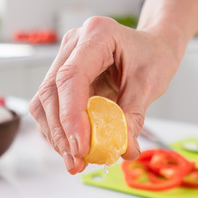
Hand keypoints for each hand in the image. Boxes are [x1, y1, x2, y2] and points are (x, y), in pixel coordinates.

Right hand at [29, 16, 181, 173]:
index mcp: (97, 35)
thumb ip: (133, 117)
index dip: (71, 116)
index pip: (71, 77)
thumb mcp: (150, 86)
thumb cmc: (152, 57)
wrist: (152, 48)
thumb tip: (124, 150)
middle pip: (51, 92)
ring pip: (44, 103)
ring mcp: (64, 60)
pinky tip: (74, 150)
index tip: (80, 147)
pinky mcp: (61, 78)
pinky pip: (51, 109)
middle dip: (61, 132)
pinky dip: (60, 132)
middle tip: (77, 161)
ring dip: (56, 136)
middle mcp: (74, 44)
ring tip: (76, 161)